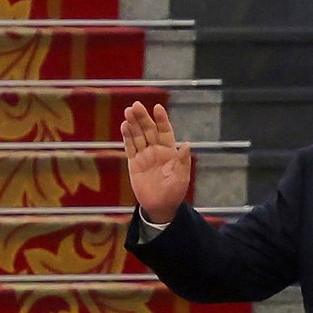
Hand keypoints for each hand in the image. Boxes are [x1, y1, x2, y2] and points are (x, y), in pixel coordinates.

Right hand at [119, 99, 195, 221]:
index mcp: (169, 151)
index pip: (165, 131)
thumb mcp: (181, 177)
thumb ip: (183, 161)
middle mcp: (156, 150)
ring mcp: (144, 156)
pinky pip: (130, 148)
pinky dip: (127, 137)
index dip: (161, 119)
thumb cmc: (174, 192)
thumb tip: (188, 144)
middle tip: (136, 105)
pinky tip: (124, 126)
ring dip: (133, 124)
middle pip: (148, 130)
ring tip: (128, 111)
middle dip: (143, 118)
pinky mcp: (134, 163)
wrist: (160, 206)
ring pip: (138, 136)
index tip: (157, 107)